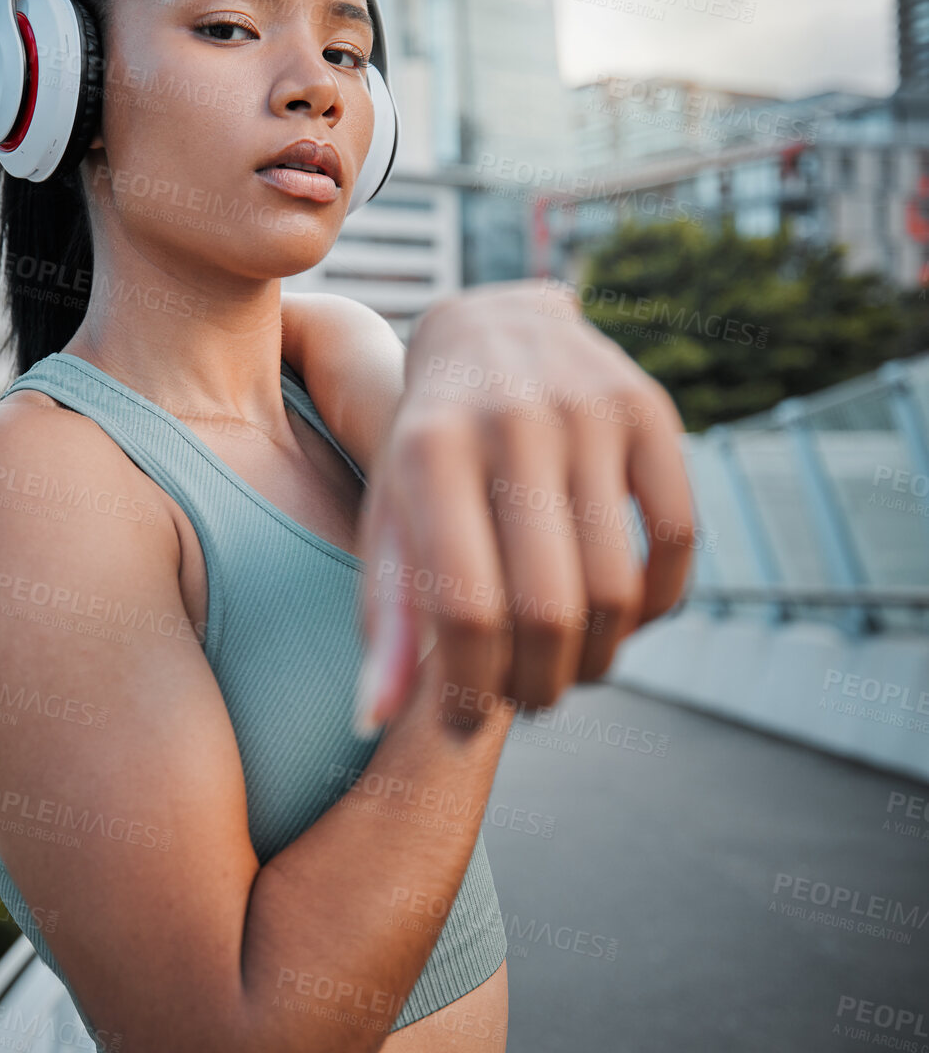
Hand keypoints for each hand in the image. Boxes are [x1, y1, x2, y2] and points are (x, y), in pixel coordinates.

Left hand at [351, 279, 695, 734]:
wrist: (490, 327)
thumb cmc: (427, 447)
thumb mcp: (389, 515)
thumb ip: (383, 615)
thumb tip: (374, 721)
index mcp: (427, 451)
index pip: (465, 609)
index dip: (469, 690)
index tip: (462, 725)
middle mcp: (509, 421)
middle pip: (548, 610)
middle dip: (537, 685)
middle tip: (525, 701)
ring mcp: (587, 408)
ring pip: (616, 588)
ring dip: (596, 659)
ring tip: (565, 670)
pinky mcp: (649, 406)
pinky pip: (678, 539)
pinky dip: (657, 603)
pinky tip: (622, 619)